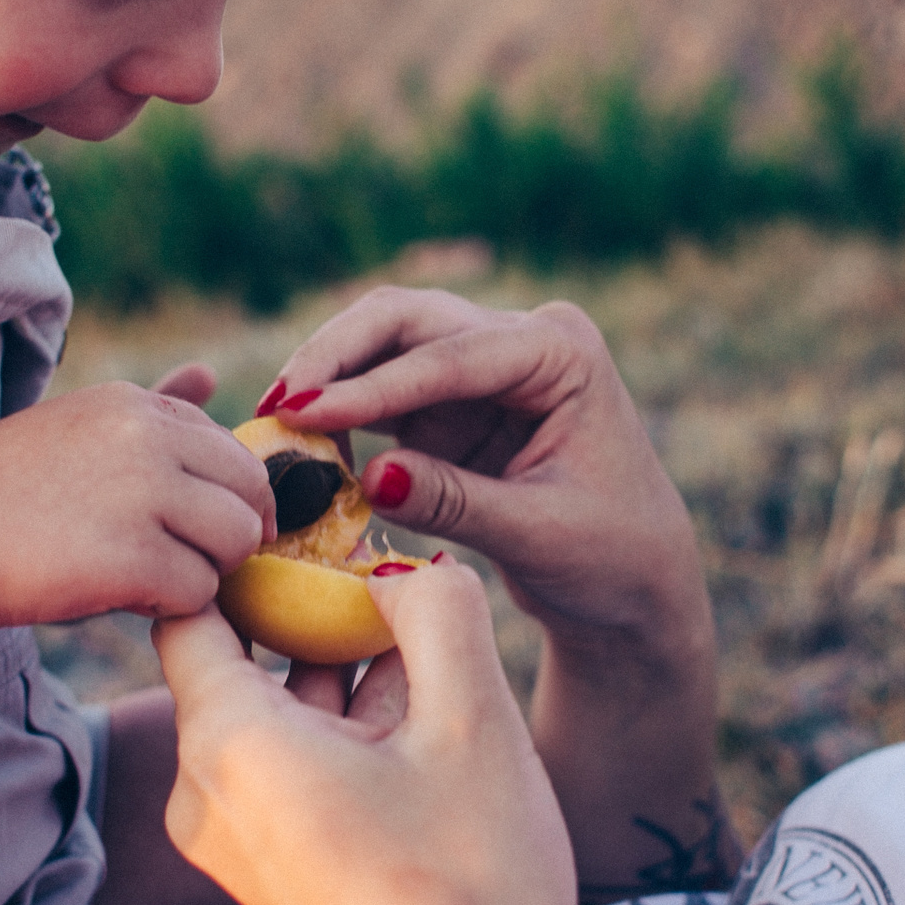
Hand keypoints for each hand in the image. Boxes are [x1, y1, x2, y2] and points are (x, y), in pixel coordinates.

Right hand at [0, 382, 274, 627]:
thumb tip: (209, 374)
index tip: (197, 526)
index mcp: (135, 405)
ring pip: (234, 542)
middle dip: (229, 533)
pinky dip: (170, 607)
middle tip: (183, 559)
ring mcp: (144, 494)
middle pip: (249, 491)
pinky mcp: (135, 557)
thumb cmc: (3, 490)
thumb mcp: (78, 426)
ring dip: (202, 571)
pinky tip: (124, 597)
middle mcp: (148, 437)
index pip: (229, 447)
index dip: (223, 495)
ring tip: (147, 576)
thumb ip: (153, 407)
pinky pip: (199, 591)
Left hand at [155, 568, 582, 904]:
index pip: (189, 604)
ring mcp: (235, 835)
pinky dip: (342, 719)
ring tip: (412, 617)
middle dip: (301, 596)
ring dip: (335, 661)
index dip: (235, 542)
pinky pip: (291, 759)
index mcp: (229, 742)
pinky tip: (419, 700)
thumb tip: (401, 561)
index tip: (292, 496)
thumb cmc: (475, 890)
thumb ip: (435, 608)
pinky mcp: (272, 866)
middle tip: (366, 535)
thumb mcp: (472, 721)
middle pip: (235, 651)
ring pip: (273, 705)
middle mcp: (206, 789)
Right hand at [265, 288, 732, 904]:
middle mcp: (520, 340)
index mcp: (560, 353)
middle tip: (275, 406)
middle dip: (336, 356)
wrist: (633, 584)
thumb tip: (370, 476)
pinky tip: (297, 441)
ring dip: (328, 377)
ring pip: (384, 342)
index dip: (371, 386)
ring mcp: (482, 365)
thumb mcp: (537, 536)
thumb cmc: (609, 558)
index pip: (451, 358)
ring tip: (271, 425)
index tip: (302, 412)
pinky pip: (380, 390)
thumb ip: (456, 502)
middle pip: (407, 320)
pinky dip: (340, 410)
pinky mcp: (451, 402)